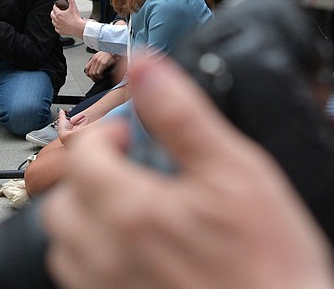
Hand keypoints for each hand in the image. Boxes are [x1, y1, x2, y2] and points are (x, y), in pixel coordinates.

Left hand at [43, 55, 333, 287]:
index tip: (132, 137)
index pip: (82, 156)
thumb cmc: (271, 265)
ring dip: (85, 220)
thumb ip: (181, 114)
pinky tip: (133, 255)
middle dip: (88, 177)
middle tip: (129, 172)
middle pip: (62, 203)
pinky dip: (93, 262)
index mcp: (131, 210)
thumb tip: (145, 66)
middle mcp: (107, 256)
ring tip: (128, 212)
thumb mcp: (237, 171)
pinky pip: (81, 284)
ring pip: (65, 249)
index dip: (106, 135)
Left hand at [51, 0, 87, 37]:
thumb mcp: (73, 6)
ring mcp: (58, 26)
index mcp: (58, 14)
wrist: (79, 28)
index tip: (58, 5)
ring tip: (58, 17)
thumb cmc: (76, 18)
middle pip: (52, 15)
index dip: (56, 5)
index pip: (54, 8)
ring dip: (54, 19)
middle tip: (57, 10)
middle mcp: (57, 20)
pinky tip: (60, 25)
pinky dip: (57, 26)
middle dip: (54, 12)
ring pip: (53, 22)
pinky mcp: (61, 31)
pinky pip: (56, 28)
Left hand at [84, 51, 115, 80]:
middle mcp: (95, 58)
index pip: (87, 68)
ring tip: (100, 78)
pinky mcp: (103, 63)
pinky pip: (99, 73)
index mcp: (94, 57)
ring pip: (93, 73)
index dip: (89, 74)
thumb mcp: (102, 57)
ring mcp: (99, 60)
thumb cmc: (111, 55)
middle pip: (90, 72)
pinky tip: (103, 76)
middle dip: (93, 78)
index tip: (92, 77)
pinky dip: (100, 77)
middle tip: (96, 80)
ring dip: (97, 78)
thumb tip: (94, 70)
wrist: (118, 51)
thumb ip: (97, 63)